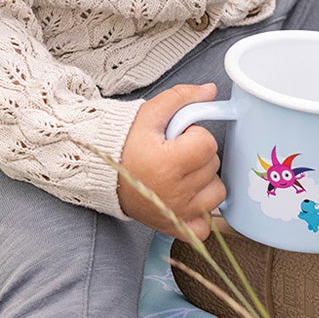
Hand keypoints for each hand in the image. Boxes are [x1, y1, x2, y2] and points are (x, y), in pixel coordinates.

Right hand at [117, 82, 225, 242]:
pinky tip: (188, 197)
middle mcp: (173, 192)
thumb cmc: (123, 143)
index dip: (195, 135)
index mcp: (167, 163)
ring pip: (217, 192)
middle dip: (198, 155)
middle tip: (175, 153)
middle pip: (213, 166)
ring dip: (205, 181)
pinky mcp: (174, 226)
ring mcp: (176, 213)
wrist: (101, 173)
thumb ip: (181, 98)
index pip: (207, 144)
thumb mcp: (149, 114)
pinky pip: (206, 225)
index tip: (178, 137)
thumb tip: (211, 91)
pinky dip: (202, 213)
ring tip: (182, 172)